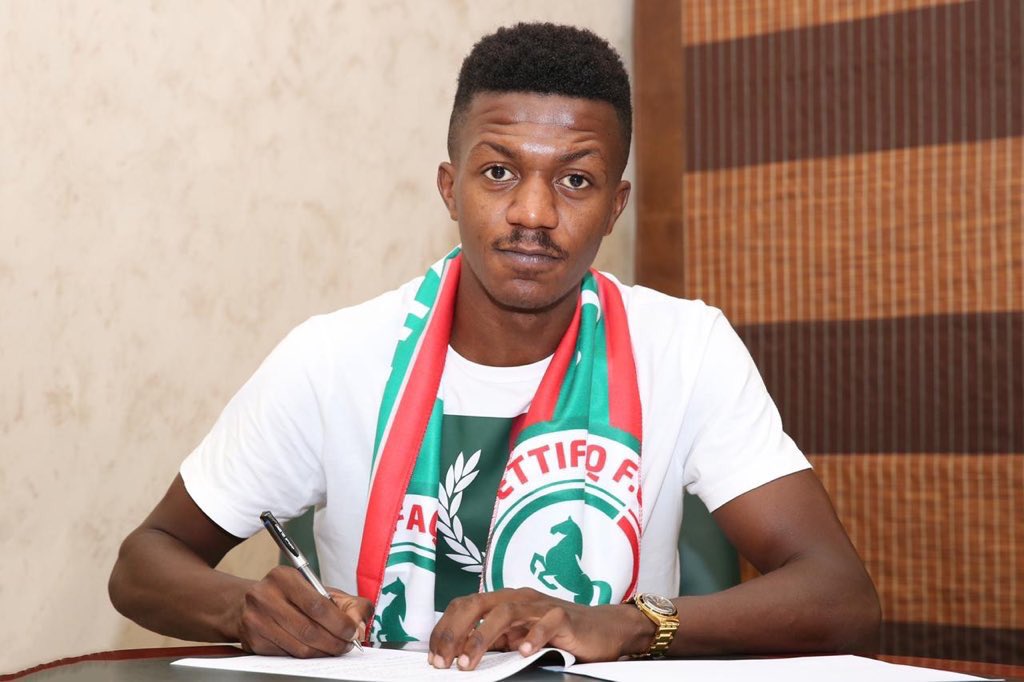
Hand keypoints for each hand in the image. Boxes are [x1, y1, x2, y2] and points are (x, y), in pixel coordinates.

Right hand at [235, 566, 372, 656]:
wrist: (251, 603)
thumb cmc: (292, 596)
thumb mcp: (320, 590)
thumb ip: (348, 604)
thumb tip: (359, 626)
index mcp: (284, 577)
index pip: (317, 605)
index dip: (339, 623)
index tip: (353, 632)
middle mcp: (265, 597)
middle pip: (308, 630)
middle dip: (334, 642)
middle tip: (347, 645)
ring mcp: (255, 620)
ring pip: (299, 647)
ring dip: (323, 652)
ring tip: (334, 648)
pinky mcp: (253, 641)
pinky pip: (287, 656)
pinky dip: (306, 656)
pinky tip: (314, 650)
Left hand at [427, 588, 655, 670]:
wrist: (602, 629)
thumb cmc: (558, 634)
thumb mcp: (518, 637)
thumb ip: (493, 641)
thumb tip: (457, 653)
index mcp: (504, 600)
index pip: (465, 606)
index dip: (445, 628)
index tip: (434, 655)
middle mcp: (519, 597)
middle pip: (478, 604)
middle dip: (456, 632)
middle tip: (445, 660)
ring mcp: (541, 605)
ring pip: (506, 611)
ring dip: (483, 636)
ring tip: (469, 660)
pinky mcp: (564, 616)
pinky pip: (546, 622)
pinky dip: (532, 636)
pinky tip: (522, 652)